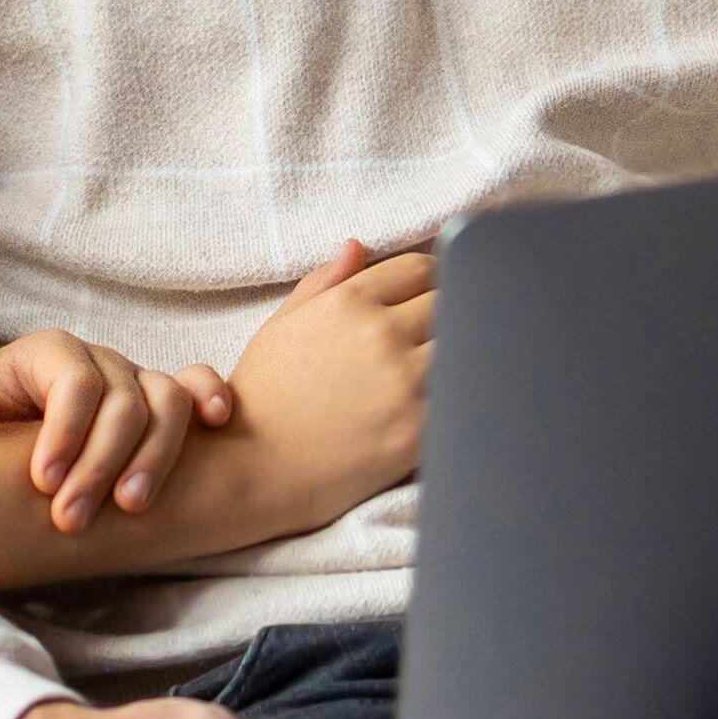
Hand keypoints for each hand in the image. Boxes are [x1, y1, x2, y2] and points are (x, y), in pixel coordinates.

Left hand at [0, 328, 239, 532]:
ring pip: (168, 401)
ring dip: (156, 455)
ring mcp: (136, 380)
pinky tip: (217, 423)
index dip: (65, 432)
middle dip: (101, 464)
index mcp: (50, 354)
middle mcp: (100, 361)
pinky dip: (212, 396)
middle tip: (71, 522)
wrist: (8, 439)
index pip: (74, 381)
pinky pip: (197, 386)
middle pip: (124, 400)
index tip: (43, 484)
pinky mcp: (163, 404)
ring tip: (131, 506)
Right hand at [224, 240, 435, 524]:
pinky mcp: (419, 431)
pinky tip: (449, 403)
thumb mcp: (281, 327)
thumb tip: (357, 247)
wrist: (253, 471)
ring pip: (464, 347)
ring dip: (459, 354)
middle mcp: (381, 334)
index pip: (420, 268)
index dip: (428, 281)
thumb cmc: (263, 398)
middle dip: (447, 314)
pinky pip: (461, 397)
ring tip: (449, 368)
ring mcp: (404, 383)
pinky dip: (460, 395)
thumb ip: (323, 282)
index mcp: (349, 302)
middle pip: (450, 302)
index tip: (428, 298)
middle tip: (437, 337)